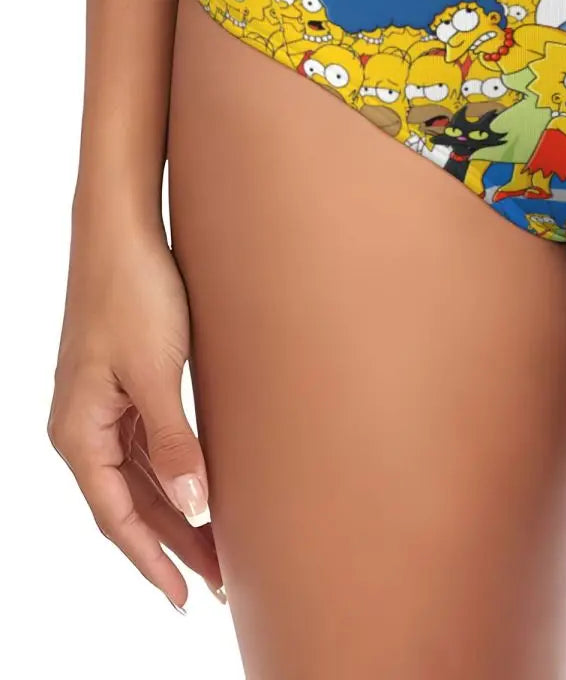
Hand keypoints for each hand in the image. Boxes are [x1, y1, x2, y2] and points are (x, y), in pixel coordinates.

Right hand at [48, 205, 220, 610]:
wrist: (122, 230)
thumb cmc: (134, 294)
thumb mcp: (157, 374)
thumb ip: (174, 444)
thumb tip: (195, 509)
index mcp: (78, 432)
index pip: (116, 517)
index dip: (153, 560)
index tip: (186, 597)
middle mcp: (84, 426)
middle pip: (130, 504)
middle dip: (175, 544)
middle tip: (223, 580)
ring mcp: (103, 405)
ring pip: (141, 477)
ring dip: (178, 512)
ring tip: (223, 546)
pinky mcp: (125, 382)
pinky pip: (147, 445)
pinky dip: (174, 473)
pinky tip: (203, 487)